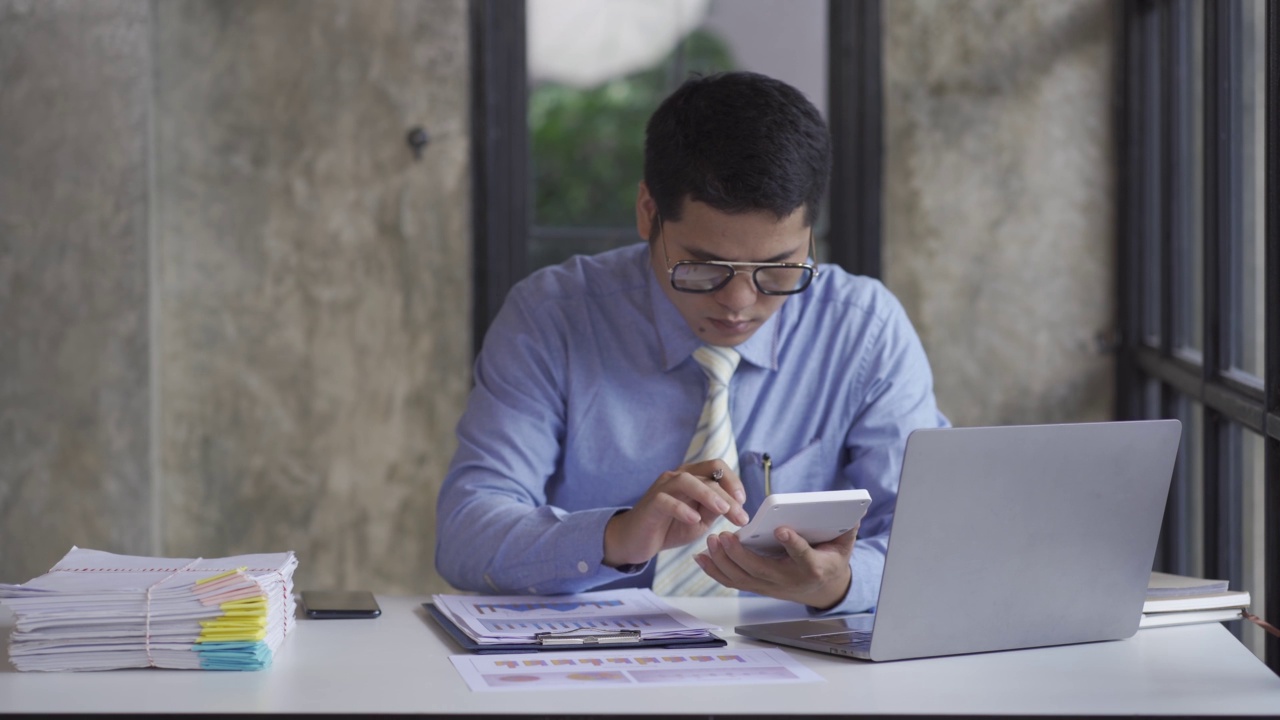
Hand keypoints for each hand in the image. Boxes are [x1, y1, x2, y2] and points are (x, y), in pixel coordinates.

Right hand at [602, 460, 748, 567]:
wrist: (636, 540)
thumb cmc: (670, 527)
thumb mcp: (700, 520)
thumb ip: (715, 510)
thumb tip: (737, 505)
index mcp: (692, 477)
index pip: (716, 467)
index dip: (733, 481)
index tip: (743, 502)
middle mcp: (677, 477)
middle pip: (707, 476)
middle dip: (728, 496)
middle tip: (741, 517)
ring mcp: (662, 488)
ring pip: (687, 481)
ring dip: (708, 495)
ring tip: (722, 511)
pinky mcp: (651, 503)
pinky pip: (666, 500)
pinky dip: (682, 508)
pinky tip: (694, 520)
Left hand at [695, 524, 856, 610]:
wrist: (825, 589)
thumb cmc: (832, 560)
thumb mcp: (844, 545)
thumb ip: (847, 527)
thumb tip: (852, 508)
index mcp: (813, 566)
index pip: (802, 556)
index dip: (793, 544)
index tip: (782, 529)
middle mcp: (789, 580)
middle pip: (761, 570)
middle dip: (740, 553)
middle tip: (725, 535)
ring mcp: (771, 586)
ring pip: (743, 578)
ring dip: (723, 561)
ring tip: (711, 541)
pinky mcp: (759, 587)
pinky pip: (734, 581)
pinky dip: (715, 571)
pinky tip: (701, 557)